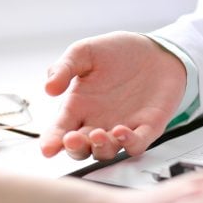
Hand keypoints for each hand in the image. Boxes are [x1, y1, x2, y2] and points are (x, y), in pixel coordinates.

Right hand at [41, 32, 187, 160]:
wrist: (155, 50)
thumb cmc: (117, 52)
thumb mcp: (84, 52)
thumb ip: (64, 68)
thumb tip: (48, 88)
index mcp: (78, 107)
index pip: (59, 131)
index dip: (51, 142)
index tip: (47, 148)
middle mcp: (97, 122)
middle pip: (81, 149)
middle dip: (75, 148)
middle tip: (72, 140)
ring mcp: (121, 128)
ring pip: (107, 151)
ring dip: (101, 147)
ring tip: (98, 134)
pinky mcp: (146, 128)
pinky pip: (136, 144)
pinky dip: (129, 143)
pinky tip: (121, 132)